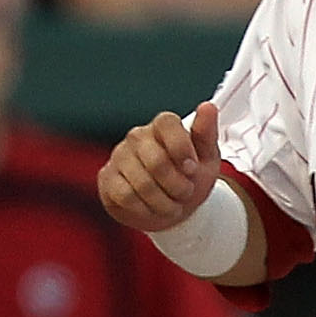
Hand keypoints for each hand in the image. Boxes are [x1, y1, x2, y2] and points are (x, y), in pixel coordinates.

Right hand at [99, 101, 221, 233]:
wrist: (174, 209)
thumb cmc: (189, 179)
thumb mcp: (207, 159)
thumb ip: (206, 134)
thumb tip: (208, 107)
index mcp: (162, 127)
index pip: (167, 123)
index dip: (181, 148)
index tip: (192, 169)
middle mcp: (137, 137)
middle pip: (156, 161)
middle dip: (178, 186)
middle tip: (185, 193)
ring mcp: (119, 156)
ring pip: (142, 183)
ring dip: (164, 202)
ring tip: (172, 205)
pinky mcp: (107, 178)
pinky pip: (126, 196)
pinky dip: (146, 209)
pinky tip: (152, 208)